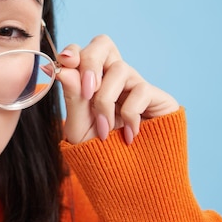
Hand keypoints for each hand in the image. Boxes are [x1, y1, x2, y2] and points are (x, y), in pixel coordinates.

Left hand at [55, 34, 178, 144]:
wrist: (126, 178)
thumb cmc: (100, 150)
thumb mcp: (79, 126)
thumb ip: (73, 97)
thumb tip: (64, 69)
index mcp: (91, 79)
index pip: (81, 51)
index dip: (73, 52)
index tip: (65, 65)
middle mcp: (113, 77)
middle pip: (103, 44)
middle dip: (91, 62)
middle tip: (86, 90)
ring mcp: (135, 85)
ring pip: (119, 68)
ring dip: (106, 100)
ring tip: (104, 129)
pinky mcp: (158, 97)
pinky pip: (140, 90)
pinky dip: (129, 114)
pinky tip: (129, 135)